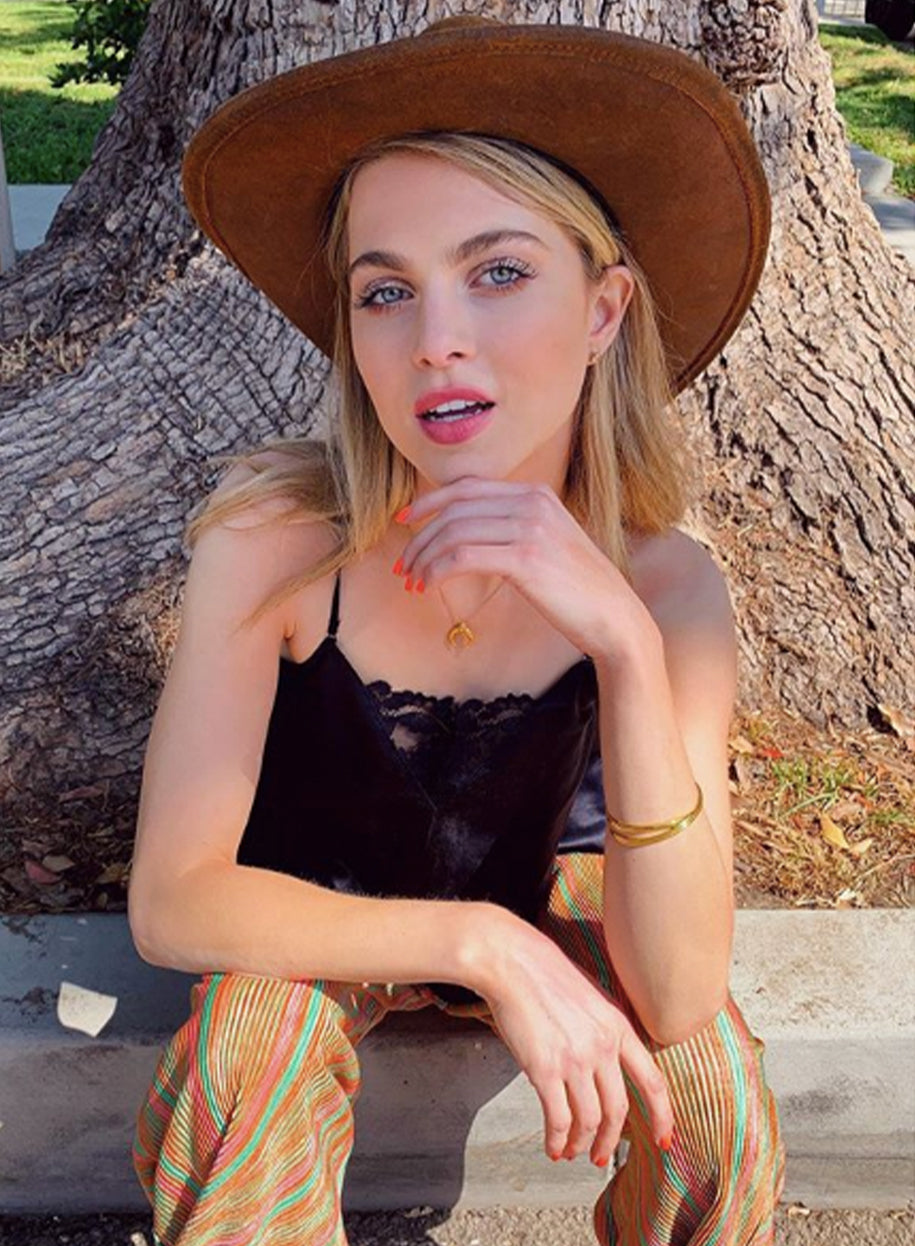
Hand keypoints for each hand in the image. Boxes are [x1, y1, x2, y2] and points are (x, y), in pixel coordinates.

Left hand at [394, 476, 654, 658]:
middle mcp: (532, 502)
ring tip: (413, 581)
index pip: (466, 487)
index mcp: (535, 493)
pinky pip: (462, 556)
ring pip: (453, 533)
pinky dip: (437, 570)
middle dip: (420, 537)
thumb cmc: (577, 588)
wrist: (614, 616)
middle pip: (454, 509)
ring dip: (424, 558)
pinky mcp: (525, 558)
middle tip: (403, 565)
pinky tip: (428, 586)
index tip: (404, 521)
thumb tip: (464, 533)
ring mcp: (530, 527)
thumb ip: (513, 527)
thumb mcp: (547, 543)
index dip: (429, 501)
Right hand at [475, 916, 673, 1165]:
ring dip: (580, 1142)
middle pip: (618, 1110)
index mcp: (618, 1026)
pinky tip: (552, 1146)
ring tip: (571, 1151)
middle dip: (611, 1140)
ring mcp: (574, 1060)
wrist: (511, 961)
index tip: (662, 1141)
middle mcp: (602, 1046)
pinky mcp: (544, 1069)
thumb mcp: (590, 995)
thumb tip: (602, 1064)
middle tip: (600, 1155)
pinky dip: (556, 1139)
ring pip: (588, 1120)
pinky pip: (558, 1118)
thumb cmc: (544, 973)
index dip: (661, 1116)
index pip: (652, 1081)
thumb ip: (602, 1029)